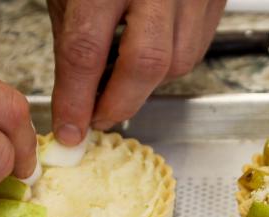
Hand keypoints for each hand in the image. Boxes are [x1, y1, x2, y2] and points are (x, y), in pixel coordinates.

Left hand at [48, 0, 226, 144]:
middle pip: (147, 63)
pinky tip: (149, 52)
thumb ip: (74, 37)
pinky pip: (197, 46)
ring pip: (179, 61)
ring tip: (121, 79)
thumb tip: (76, 96)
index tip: (71, 127)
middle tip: (98, 117)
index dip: (77, 98)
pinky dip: (171, 61)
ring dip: (147, 82)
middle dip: (120, 101)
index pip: (87, 50)